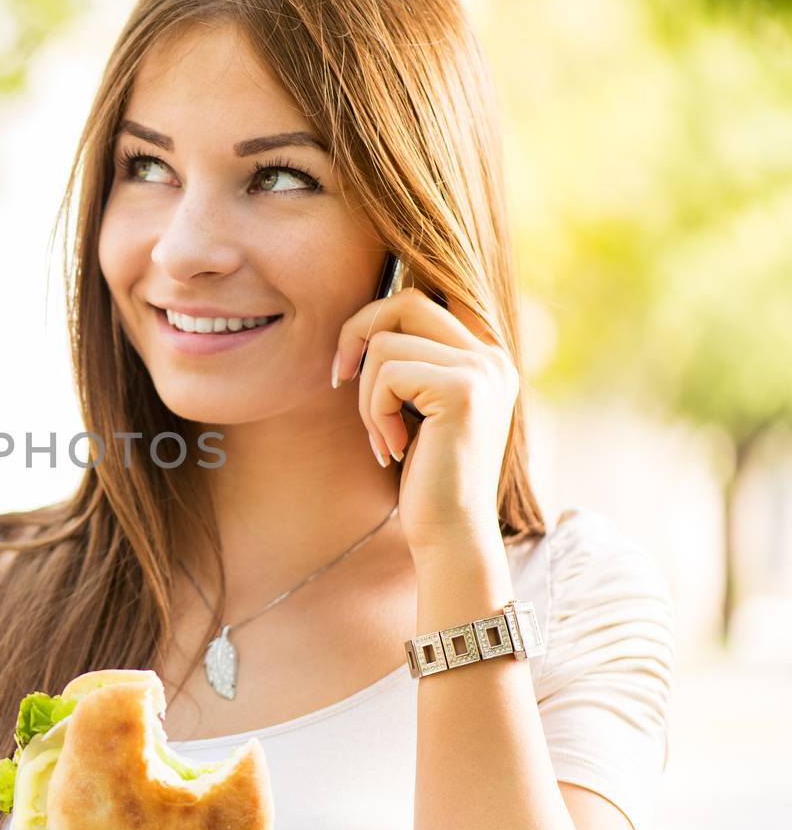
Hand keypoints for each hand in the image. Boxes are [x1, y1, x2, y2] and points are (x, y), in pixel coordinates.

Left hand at [331, 285, 518, 553]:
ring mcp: (482, 369)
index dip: (377, 315)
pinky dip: (375, 412)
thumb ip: (409, 363)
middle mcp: (491, 355)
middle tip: (338, 379)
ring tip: (383, 436)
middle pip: (405, 303)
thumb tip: (364, 324)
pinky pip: (388, 374)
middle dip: (356, 335)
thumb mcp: (417, 407)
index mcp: (484, 356)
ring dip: (366, 395)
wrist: (451, 531)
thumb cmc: (426, 474)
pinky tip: (395, 447)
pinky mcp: (463, 389)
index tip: (349, 361)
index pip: (425, 298)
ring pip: (385, 344)